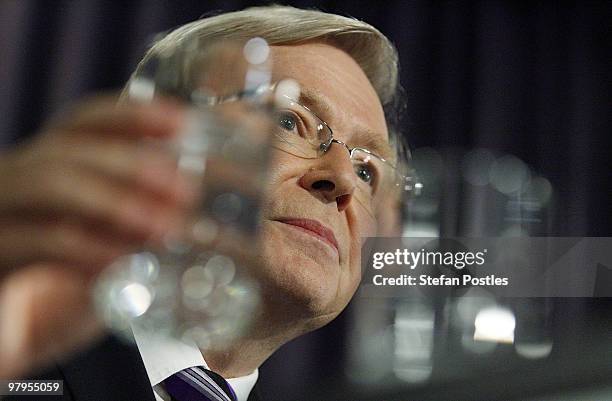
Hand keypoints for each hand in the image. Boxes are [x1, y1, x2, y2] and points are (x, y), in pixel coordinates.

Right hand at [0, 95, 190, 377]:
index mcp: (44, 172)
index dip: (131, 116)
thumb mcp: (101, 261)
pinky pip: (35, 242)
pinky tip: (121, 262)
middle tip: (185, 189)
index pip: (83, 124)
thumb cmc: (53, 302)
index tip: (182, 122)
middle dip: (133, 163)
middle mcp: (15, 182)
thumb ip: (131, 238)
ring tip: (164, 228)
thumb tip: (187, 218)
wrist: (2, 349)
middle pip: (70, 147)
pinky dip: (84, 249)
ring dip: (115, 202)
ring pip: (50, 183)